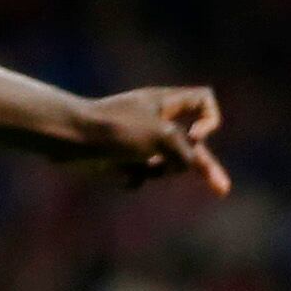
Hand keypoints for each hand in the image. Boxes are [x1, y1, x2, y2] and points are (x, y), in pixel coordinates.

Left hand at [72, 86, 230, 193]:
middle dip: (198, 164)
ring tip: (140, 167)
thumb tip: (190, 166)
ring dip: (158, 170)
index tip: (196, 137)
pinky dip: (135, 176)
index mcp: (165, 103)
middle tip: (221, 189)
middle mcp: (155, 119)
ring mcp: (138, 139)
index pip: (204, 101)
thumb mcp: (162, 137)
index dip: (209, 121)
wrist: (68, 138)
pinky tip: (118, 175)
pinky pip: (141, 173)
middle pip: (190, 142)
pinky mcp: (121, 158)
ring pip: (166, 162)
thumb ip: (187, 153)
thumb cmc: (115, 130)